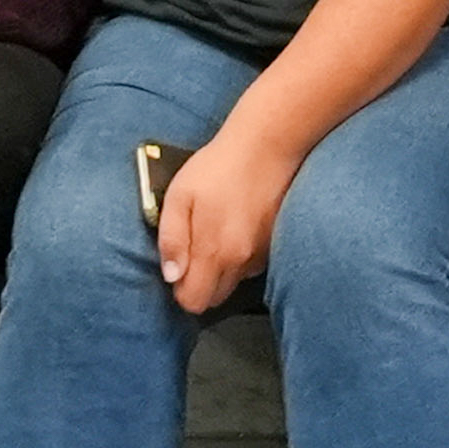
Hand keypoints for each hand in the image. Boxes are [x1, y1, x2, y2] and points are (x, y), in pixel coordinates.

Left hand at [154, 129, 299, 314]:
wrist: (266, 146)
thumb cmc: (217, 168)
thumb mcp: (179, 196)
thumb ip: (171, 240)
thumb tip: (171, 275)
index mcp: (215, 252)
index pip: (195, 301)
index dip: (181, 290)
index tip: (179, 267)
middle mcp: (242, 261)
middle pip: (216, 297)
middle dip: (201, 283)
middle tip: (194, 249)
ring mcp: (264, 254)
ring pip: (235, 281)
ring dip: (222, 269)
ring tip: (218, 231)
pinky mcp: (277, 243)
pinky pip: (253, 265)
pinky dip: (242, 256)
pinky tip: (238, 226)